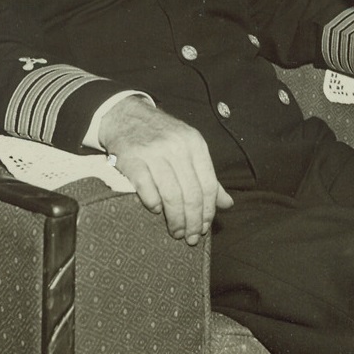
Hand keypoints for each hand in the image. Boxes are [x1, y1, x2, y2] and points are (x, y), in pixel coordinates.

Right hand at [100, 96, 233, 244]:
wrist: (126, 116)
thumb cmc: (162, 136)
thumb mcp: (189, 148)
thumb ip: (208, 176)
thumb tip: (227, 204)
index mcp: (195, 143)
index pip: (208, 184)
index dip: (209, 210)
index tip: (205, 228)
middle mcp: (177, 147)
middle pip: (191, 193)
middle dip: (193, 221)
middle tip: (191, 238)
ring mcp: (154, 153)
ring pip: (171, 195)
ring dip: (175, 219)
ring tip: (177, 232)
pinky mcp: (132, 159)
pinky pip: (146, 189)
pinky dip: (154, 204)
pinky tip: (156, 212)